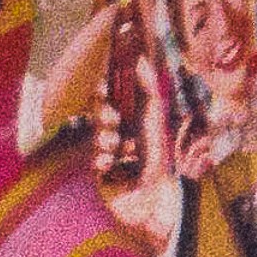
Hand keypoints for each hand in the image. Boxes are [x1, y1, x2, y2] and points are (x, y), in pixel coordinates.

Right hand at [96, 58, 176, 245]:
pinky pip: (95, 160)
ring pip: (98, 138)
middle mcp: (125, 137)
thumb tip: (140, 59)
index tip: (101, 84)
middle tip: (112, 120)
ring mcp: (113, 157)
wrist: (155, 196)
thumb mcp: (154, 116)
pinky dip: (102, 161)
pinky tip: (112, 166)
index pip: (116, 101)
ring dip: (106, 140)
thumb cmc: (161, 156)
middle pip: (103, 118)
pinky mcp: (103, 176)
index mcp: (138, 122)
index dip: (107, 93)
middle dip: (104, 116)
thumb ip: (146, 87)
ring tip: (118, 149)